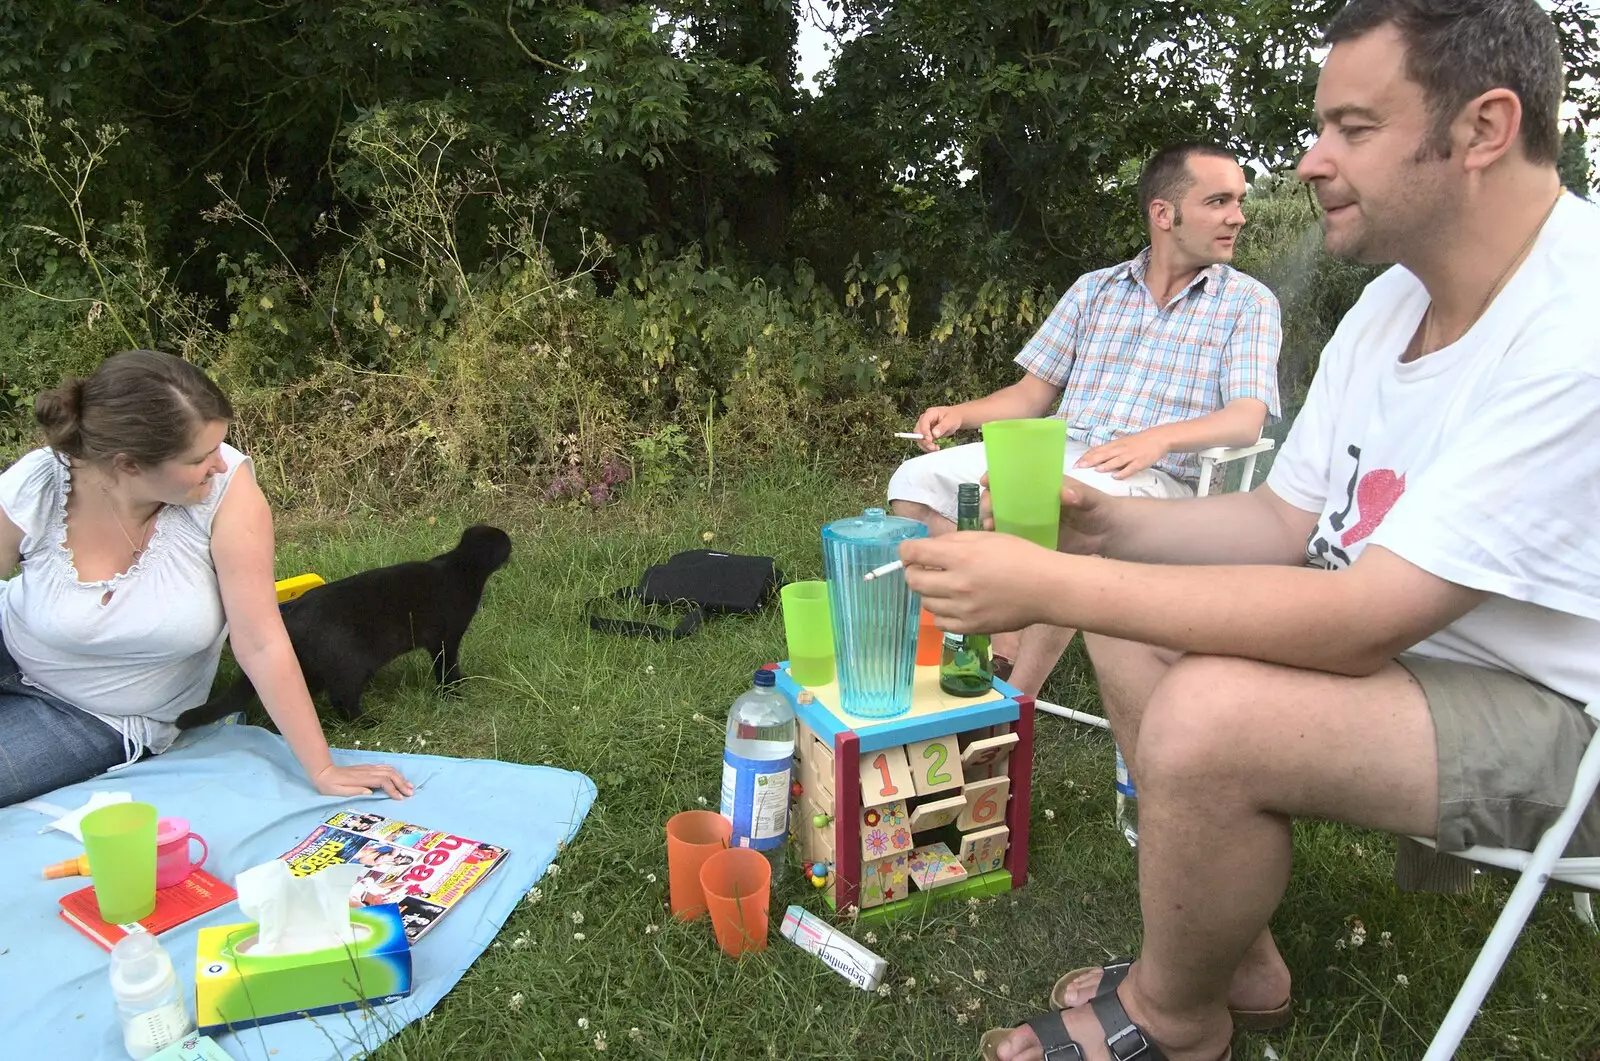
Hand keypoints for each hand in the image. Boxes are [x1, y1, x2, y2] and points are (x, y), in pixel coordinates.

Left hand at [313, 762, 413, 798]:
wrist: (324, 772)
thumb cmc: (330, 785)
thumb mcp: (338, 792)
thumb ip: (354, 792)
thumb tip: (370, 792)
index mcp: (362, 778)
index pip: (383, 781)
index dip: (393, 790)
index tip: (400, 798)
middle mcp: (368, 771)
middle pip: (390, 774)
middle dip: (402, 783)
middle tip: (410, 793)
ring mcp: (368, 768)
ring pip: (389, 770)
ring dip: (400, 777)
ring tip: (409, 786)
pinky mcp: (368, 768)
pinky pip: (385, 768)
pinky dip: (395, 773)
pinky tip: (399, 777)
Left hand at [898, 532, 1059, 633]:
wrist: (1047, 588)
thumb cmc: (1021, 557)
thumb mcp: (986, 537)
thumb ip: (954, 541)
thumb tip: (928, 547)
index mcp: (961, 557)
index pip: (913, 553)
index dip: (906, 551)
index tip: (911, 552)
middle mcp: (958, 584)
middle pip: (912, 580)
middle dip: (913, 571)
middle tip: (925, 568)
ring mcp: (963, 610)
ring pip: (924, 602)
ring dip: (928, 592)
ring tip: (945, 585)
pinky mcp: (970, 628)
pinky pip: (939, 622)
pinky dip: (941, 612)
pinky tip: (953, 604)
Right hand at [912, 406, 964, 452]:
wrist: (955, 418)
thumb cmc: (953, 417)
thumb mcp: (951, 421)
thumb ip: (942, 427)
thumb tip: (934, 434)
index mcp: (930, 413)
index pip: (923, 422)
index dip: (925, 432)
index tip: (930, 440)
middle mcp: (924, 420)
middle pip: (918, 431)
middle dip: (924, 441)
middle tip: (933, 447)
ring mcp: (925, 427)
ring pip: (919, 438)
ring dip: (926, 445)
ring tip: (936, 448)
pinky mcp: (926, 434)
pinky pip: (923, 441)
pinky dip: (928, 446)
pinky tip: (935, 448)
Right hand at [980, 473, 1115, 554]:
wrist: (1110, 535)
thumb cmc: (1101, 508)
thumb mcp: (1092, 498)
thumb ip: (1080, 495)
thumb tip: (1065, 493)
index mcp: (1043, 486)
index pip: (1014, 476)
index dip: (997, 476)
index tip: (987, 481)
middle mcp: (1032, 502)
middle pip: (1002, 497)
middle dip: (989, 500)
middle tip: (989, 508)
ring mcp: (1031, 521)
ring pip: (1003, 518)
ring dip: (991, 519)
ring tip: (990, 526)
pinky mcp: (1035, 540)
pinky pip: (1013, 539)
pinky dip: (1002, 539)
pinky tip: (997, 542)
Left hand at [1076, 428, 1168, 478]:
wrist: (1157, 438)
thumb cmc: (1137, 442)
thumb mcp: (1121, 444)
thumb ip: (1108, 451)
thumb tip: (1094, 459)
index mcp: (1115, 445)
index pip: (1097, 450)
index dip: (1086, 457)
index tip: (1075, 464)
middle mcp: (1121, 449)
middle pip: (1104, 454)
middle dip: (1091, 461)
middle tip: (1079, 467)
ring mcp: (1131, 455)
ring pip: (1116, 460)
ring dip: (1106, 465)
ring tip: (1095, 470)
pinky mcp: (1140, 462)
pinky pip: (1131, 468)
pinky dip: (1123, 472)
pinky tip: (1116, 477)